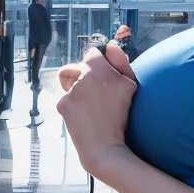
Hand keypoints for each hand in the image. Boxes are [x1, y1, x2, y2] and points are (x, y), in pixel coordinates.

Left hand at [56, 41, 137, 181]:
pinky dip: (74, 102)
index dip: (98, 62)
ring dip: (77, 85)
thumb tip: (110, 45)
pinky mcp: (62, 104)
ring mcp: (71, 92)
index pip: (92, 53)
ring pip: (70, 79)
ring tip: (90, 102)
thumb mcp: (130, 86)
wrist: (104, 147)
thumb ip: (121, 62)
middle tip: (98, 92)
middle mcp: (83, 78)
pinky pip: (66, 96)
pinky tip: (84, 113)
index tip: (103, 74)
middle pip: (79, 66)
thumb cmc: (122, 117)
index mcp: (100, 70)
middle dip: (87, 75)